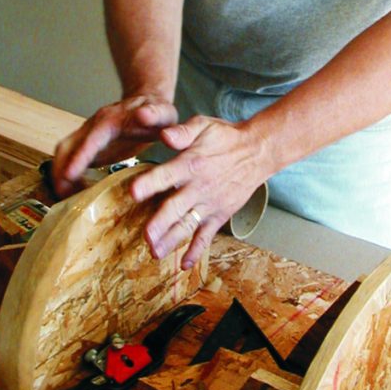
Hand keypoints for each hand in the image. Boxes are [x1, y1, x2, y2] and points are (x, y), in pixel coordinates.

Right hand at [52, 95, 177, 197]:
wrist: (148, 101)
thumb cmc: (156, 111)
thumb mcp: (163, 112)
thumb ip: (155, 113)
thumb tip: (143, 114)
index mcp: (111, 120)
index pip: (90, 139)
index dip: (78, 158)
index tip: (68, 175)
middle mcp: (94, 125)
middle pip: (67, 146)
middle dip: (60, 170)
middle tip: (63, 195)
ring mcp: (88, 134)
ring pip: (64, 152)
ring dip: (59, 174)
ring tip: (65, 197)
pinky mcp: (88, 144)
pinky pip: (70, 158)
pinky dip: (66, 175)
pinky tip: (73, 191)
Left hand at [129, 114, 268, 269]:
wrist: (256, 152)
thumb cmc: (225, 137)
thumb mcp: (203, 125)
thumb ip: (182, 132)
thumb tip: (164, 135)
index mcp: (190, 164)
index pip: (166, 176)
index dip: (149, 184)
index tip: (134, 192)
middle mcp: (198, 187)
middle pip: (175, 208)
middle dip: (159, 223)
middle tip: (146, 236)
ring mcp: (209, 204)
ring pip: (187, 225)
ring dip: (172, 240)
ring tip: (156, 253)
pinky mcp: (219, 215)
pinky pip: (206, 236)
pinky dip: (196, 251)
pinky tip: (185, 264)